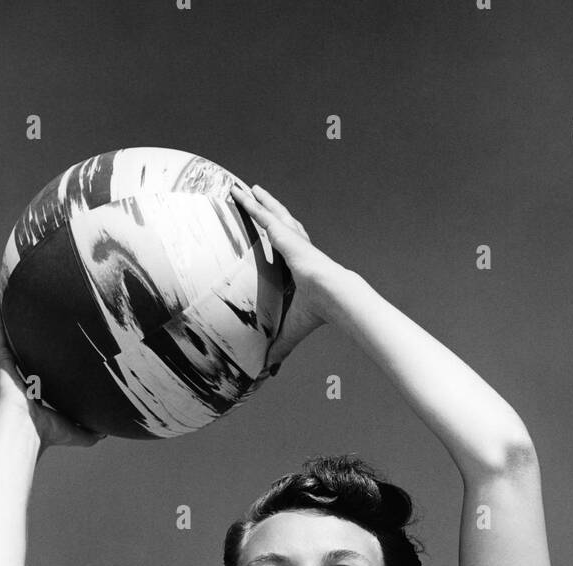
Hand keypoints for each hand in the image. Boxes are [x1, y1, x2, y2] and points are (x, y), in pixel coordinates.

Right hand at [0, 287, 103, 451]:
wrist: (27, 434)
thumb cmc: (47, 434)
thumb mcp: (74, 430)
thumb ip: (89, 430)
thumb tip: (106, 432)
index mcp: (32, 384)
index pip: (36, 361)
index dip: (40, 348)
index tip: (46, 334)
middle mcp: (18, 372)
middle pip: (19, 341)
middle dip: (19, 323)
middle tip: (24, 301)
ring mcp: (6, 364)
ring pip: (5, 331)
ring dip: (3, 311)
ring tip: (3, 288)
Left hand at [231, 183, 341, 372]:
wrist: (333, 297)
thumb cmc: (315, 314)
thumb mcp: (290, 329)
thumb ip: (277, 345)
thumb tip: (266, 370)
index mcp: (299, 269)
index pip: (285, 253)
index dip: (278, 244)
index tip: (271, 237)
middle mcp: (297, 250)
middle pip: (279, 226)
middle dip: (269, 212)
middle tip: (256, 200)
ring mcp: (292, 239)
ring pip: (272, 214)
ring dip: (260, 201)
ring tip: (249, 189)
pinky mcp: (286, 234)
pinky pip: (263, 215)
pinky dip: (251, 203)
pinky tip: (239, 192)